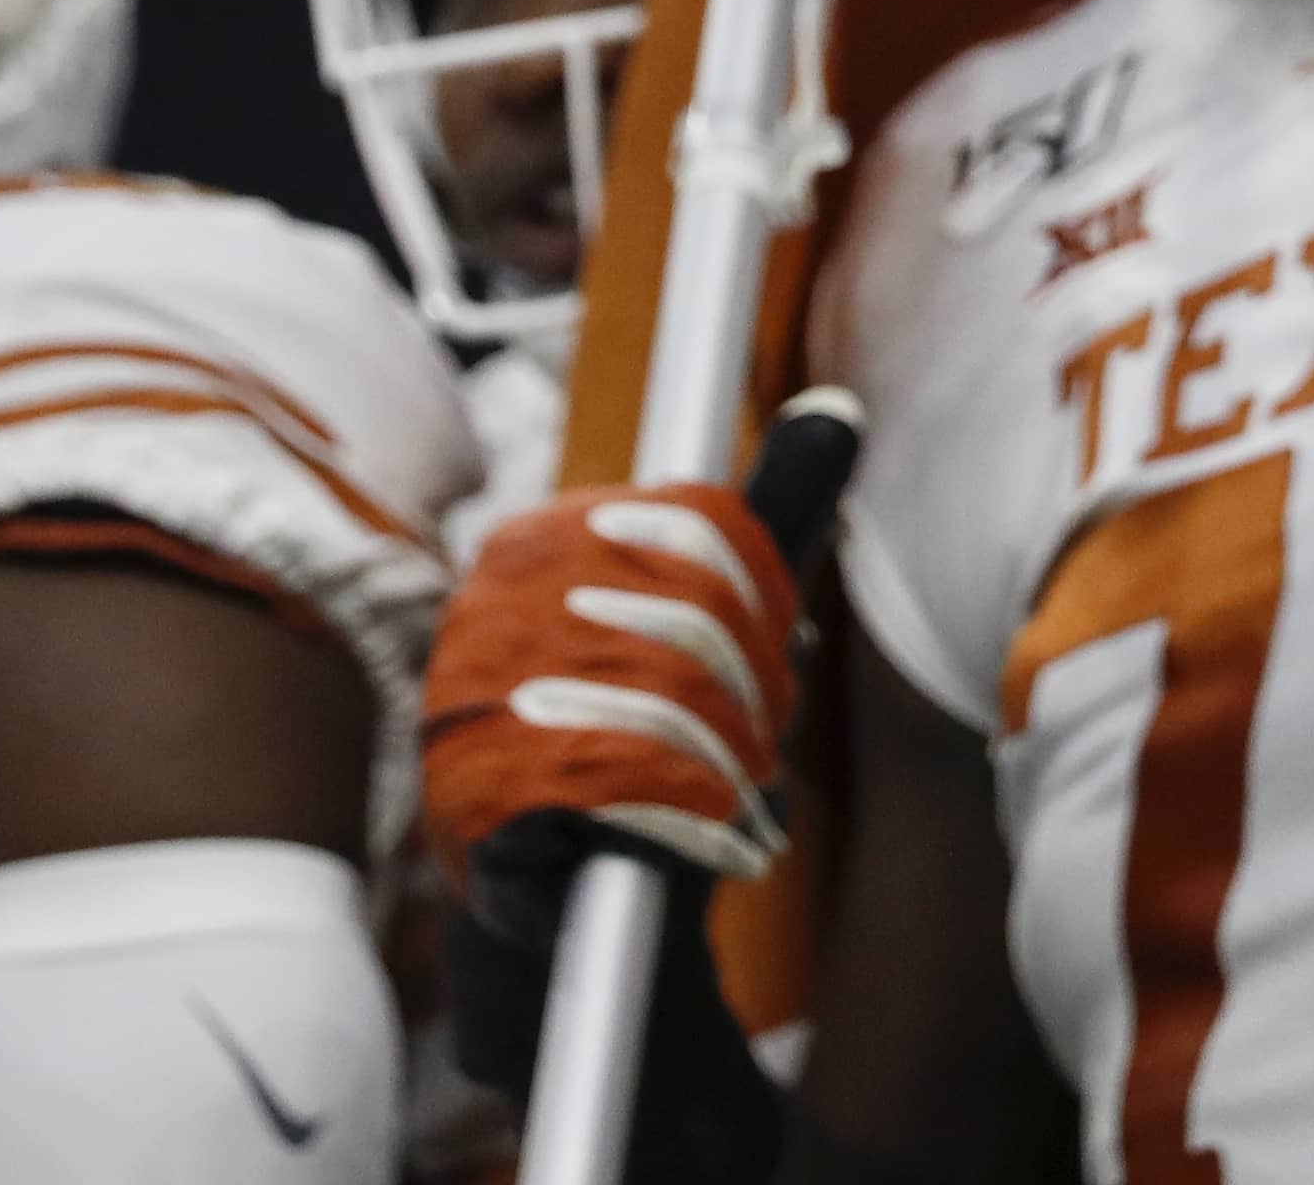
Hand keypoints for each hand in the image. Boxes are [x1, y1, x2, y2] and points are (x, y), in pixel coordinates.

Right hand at [419, 482, 799, 889]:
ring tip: (737, 799)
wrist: (556, 902)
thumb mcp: (702, 619)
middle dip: (754, 694)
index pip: (696, 520)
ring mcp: (473, 703)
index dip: (765, 598)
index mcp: (531, 545)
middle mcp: (488, 608)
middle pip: (693, 615)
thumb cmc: (640, 736)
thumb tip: (840, 411)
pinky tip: (713, 842)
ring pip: (671, 702)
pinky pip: (632, 783)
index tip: (780, 653)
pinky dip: (696, 822)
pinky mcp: (482, 797)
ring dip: (730, 767)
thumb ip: (762, 522)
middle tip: (763, 750)